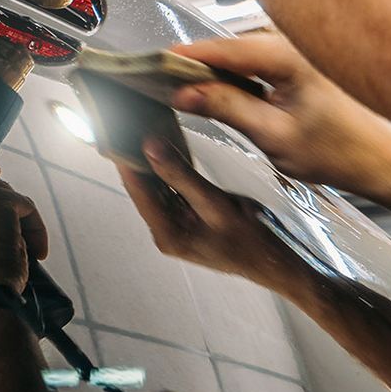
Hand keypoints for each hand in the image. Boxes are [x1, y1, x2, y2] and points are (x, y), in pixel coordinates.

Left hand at [120, 138, 290, 285]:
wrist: (270, 261)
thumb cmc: (248, 239)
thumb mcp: (214, 203)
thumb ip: (181, 175)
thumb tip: (152, 149)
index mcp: (166, 234)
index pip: (138, 192)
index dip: (128, 163)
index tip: (120, 136)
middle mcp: (165, 232)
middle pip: (145, 191)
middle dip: (139, 162)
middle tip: (133, 130)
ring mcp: (175, 228)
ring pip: (157, 191)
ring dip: (154, 167)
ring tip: (146, 136)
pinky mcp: (185, 222)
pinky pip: (172, 195)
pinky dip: (169, 177)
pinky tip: (168, 155)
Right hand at [166, 32, 390, 200]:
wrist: (382, 161)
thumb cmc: (340, 152)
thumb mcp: (273, 136)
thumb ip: (226, 108)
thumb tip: (183, 91)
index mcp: (288, 56)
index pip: (220, 49)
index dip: (180, 57)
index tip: (148, 65)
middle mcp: (292, 44)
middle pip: (226, 49)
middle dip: (190, 65)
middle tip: (153, 81)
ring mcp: (295, 53)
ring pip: (237, 57)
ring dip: (209, 73)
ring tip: (174, 90)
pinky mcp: (296, 65)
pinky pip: (252, 65)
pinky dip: (229, 78)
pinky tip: (211, 95)